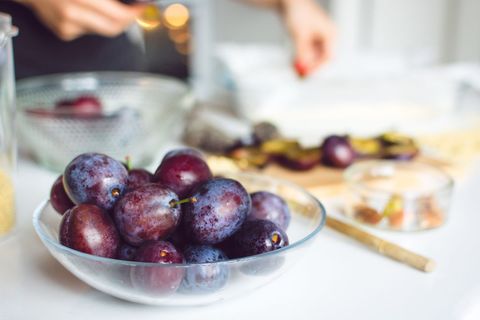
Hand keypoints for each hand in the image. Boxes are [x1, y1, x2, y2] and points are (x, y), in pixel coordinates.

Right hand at [17, 0, 145, 40]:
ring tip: (104, 6)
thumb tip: (131, 2)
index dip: (133, 13)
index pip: (118, 16)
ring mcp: (68, 26)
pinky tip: (84, 10)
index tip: (142, 7)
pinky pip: (88, 30)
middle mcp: (73, 14)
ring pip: (102, 30)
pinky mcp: (64, 33)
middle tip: (133, 11)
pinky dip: (93, 21)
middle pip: (114, 29)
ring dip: (110, 20)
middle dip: (127, 21)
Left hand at [281, 0, 334, 76]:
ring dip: (305, 63)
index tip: (306, 74)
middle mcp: (327, 36)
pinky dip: (301, 57)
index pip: (328, 57)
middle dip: (310, 67)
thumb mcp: (300, 35)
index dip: (317, 67)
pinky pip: (308, 52)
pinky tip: (294, 60)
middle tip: (299, 76)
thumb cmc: (298, 13)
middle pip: (321, 58)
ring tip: (294, 66)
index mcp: (331, 34)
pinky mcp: (310, 38)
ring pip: (313, 56)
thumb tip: (304, 66)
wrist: (289, 1)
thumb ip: (303, 52)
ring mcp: (319, 37)